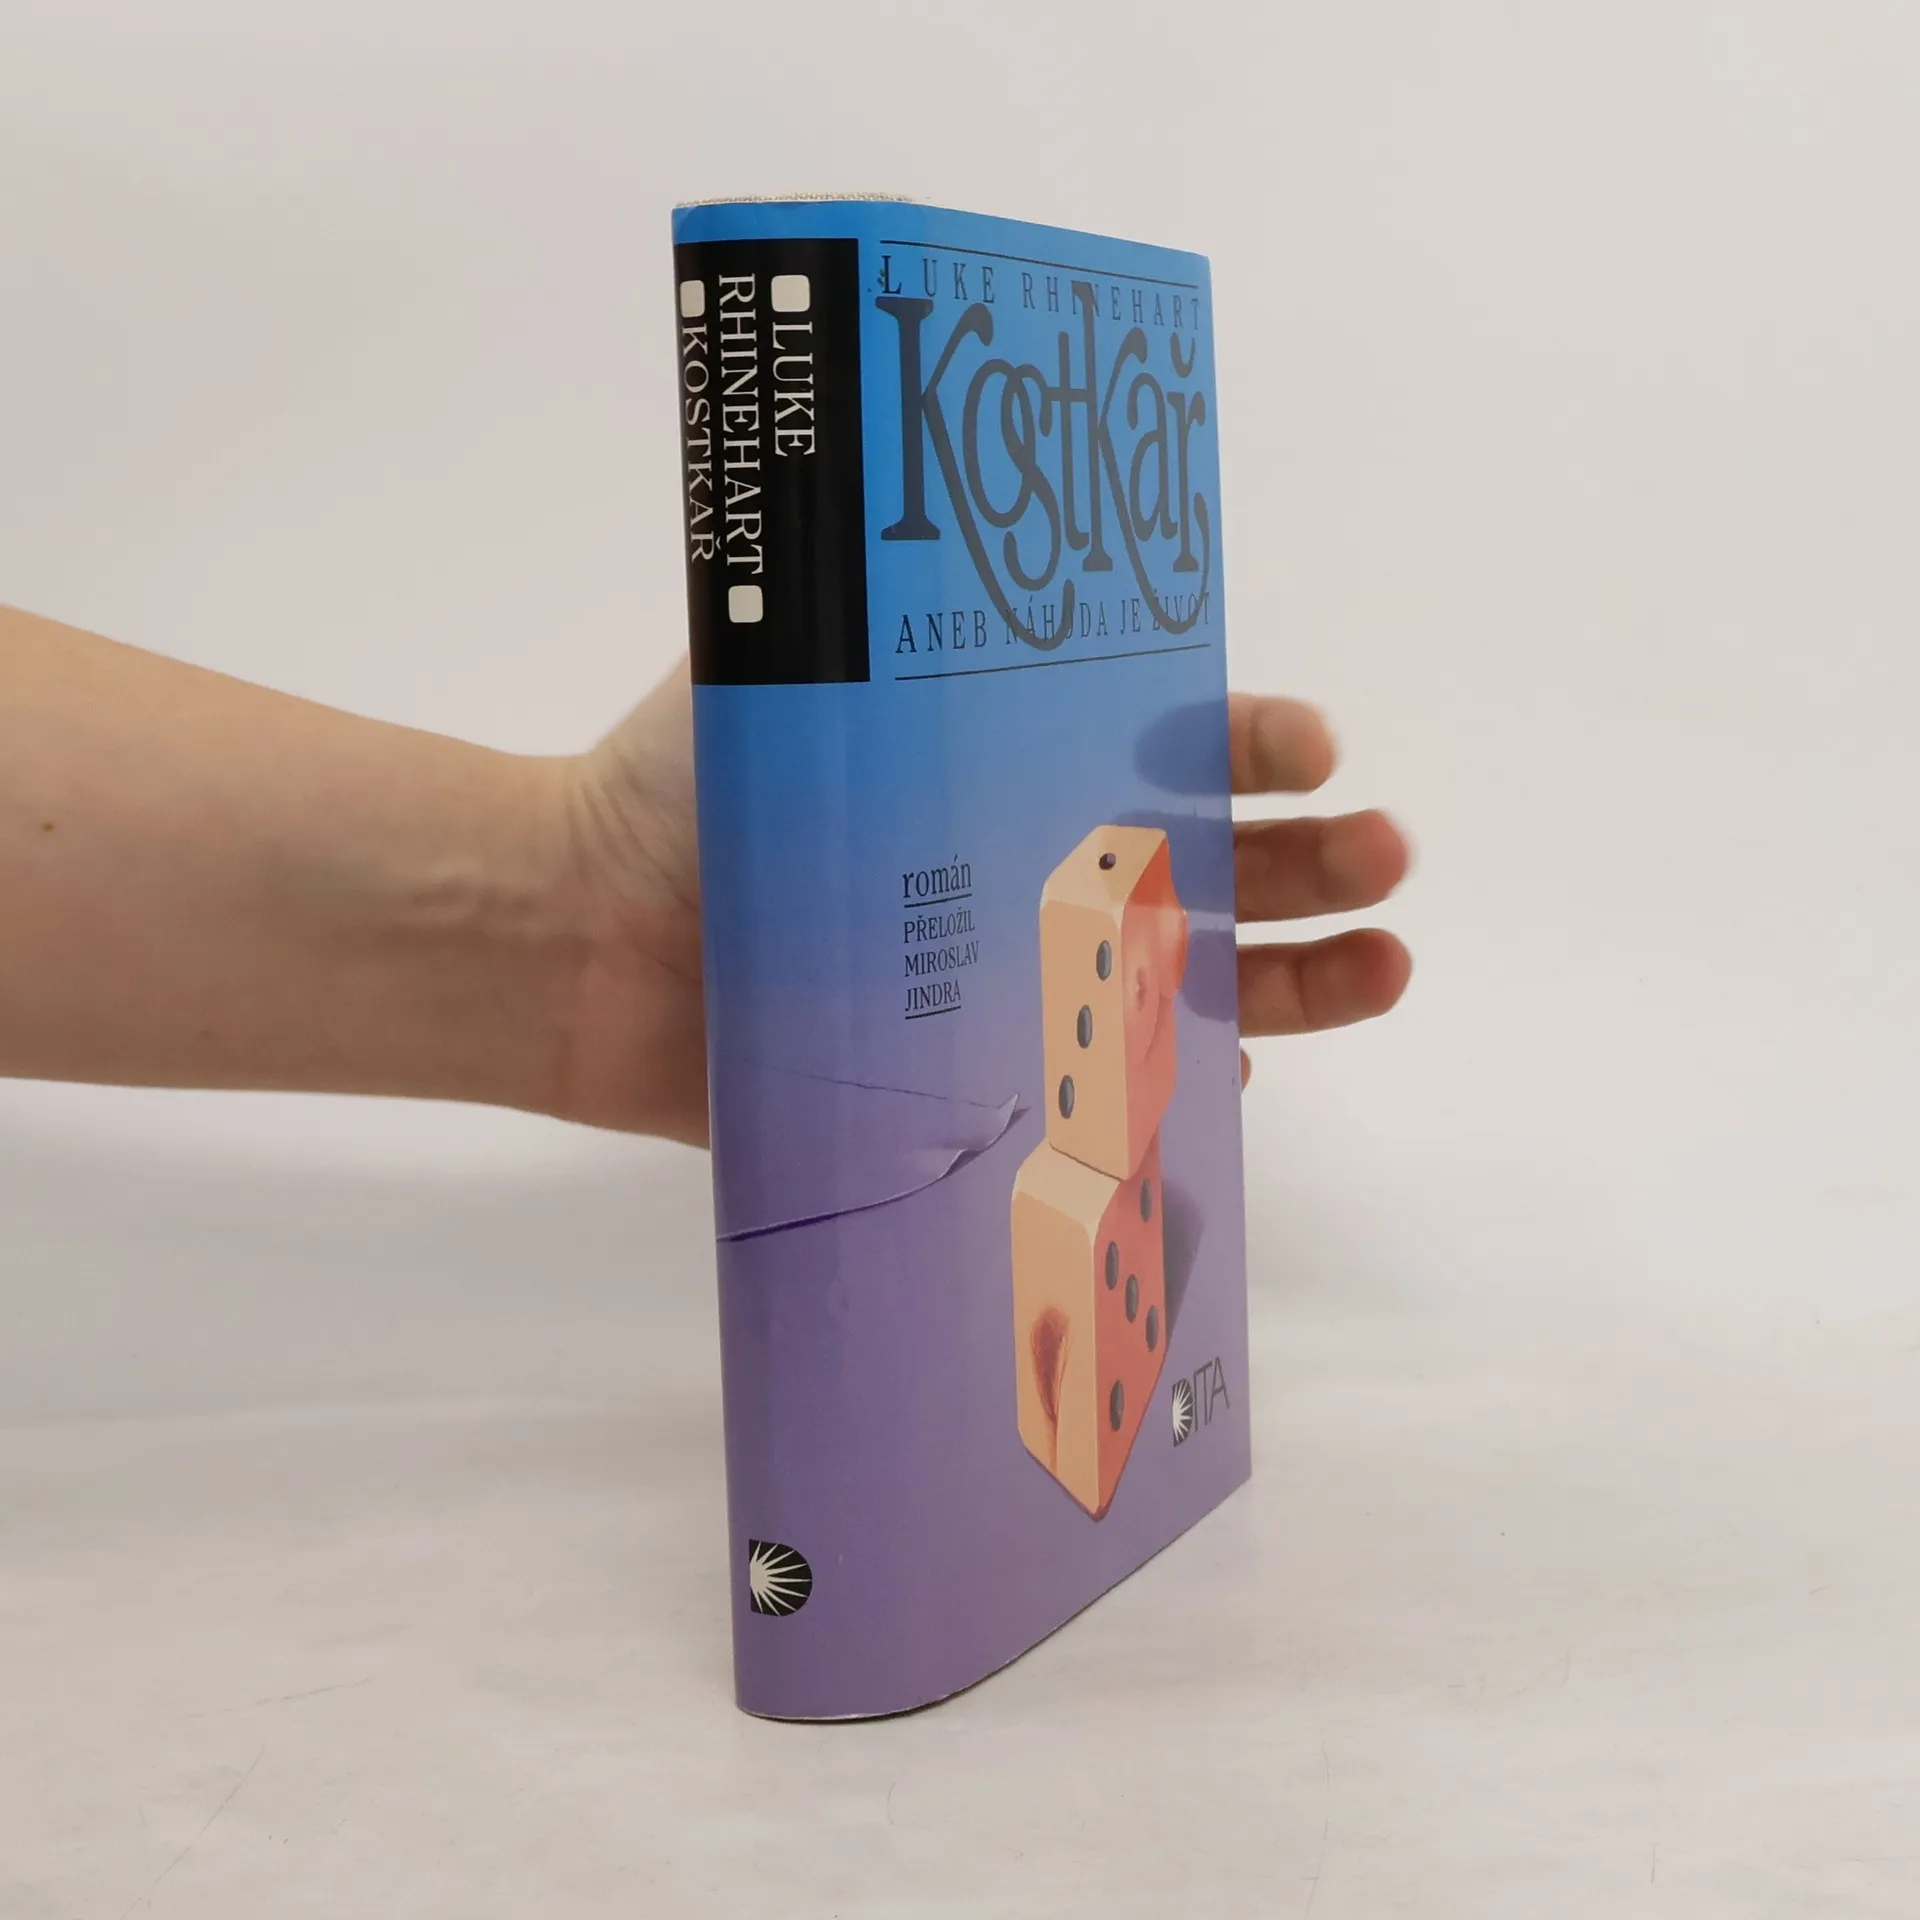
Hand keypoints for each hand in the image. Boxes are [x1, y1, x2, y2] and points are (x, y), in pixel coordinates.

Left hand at [555, 662, 1410, 1145]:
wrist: (583, 942)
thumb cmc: (687, 790)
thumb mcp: (796, 659)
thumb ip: (887, 600)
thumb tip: (956, 491)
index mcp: (1013, 760)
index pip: (1171, 738)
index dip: (1251, 737)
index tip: (1305, 743)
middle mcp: (1034, 863)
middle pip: (1214, 860)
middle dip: (1313, 854)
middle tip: (1384, 853)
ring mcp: (1017, 976)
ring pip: (1191, 976)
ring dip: (1302, 970)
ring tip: (1391, 962)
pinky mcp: (979, 1074)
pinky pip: (1107, 1084)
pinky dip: (1179, 1082)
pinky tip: (1243, 1070)